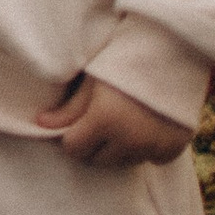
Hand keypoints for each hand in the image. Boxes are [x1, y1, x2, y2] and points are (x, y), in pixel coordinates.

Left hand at [35, 74, 193, 167]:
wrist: (172, 52)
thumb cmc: (124, 60)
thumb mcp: (92, 81)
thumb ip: (68, 109)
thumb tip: (40, 124)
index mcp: (104, 121)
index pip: (74, 149)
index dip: (73, 136)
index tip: (80, 123)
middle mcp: (129, 139)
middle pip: (98, 160)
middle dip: (96, 145)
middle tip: (104, 120)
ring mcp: (154, 147)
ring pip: (125, 163)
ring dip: (121, 149)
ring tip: (127, 120)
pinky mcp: (174, 149)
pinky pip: (152, 160)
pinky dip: (148, 149)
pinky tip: (148, 126)